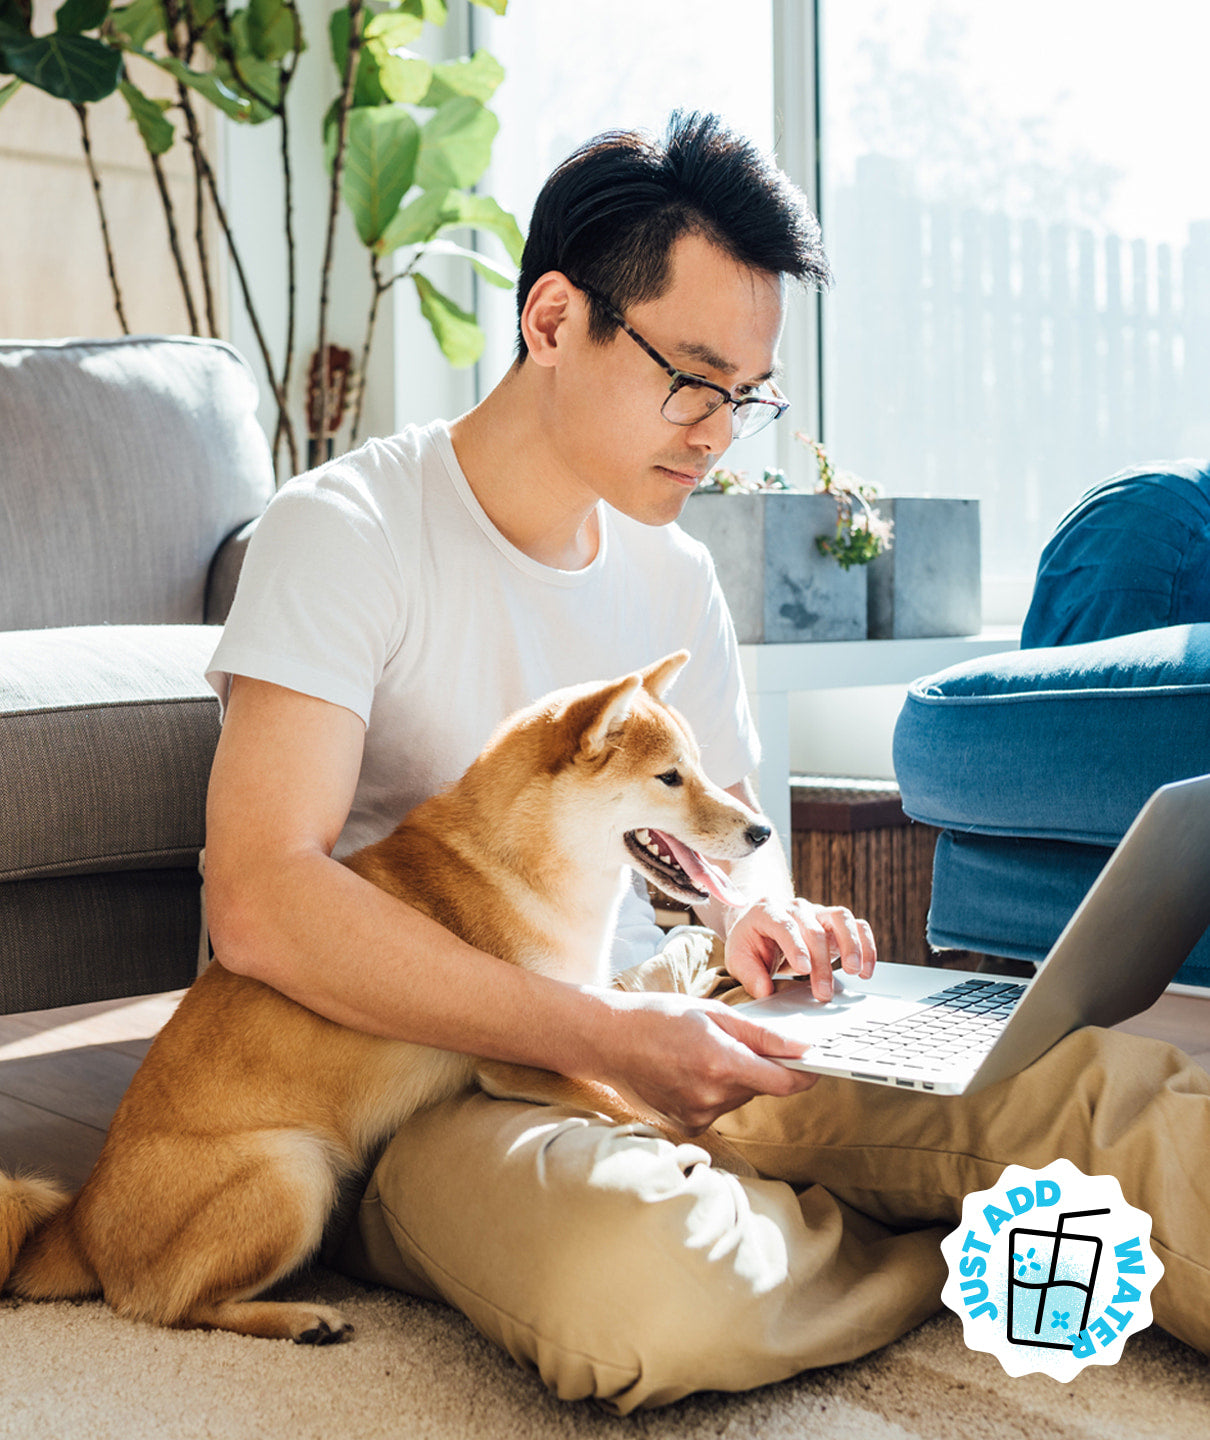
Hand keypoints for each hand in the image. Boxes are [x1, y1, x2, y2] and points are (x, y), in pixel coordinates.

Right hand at [580, 988, 818, 1133]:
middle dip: (758, 1067)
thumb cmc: (657, 1017)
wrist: (607, 1041)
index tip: (815, 1064)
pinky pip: (717, 1109)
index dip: (804, 1074)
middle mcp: (712, 1097)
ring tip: (701, 1054)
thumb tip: (802, 1048)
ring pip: (739, 1098)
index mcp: (721, 1064)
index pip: (783, 1082)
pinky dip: (714, 1092)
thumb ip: (760, 1035)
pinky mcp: (687, 1126)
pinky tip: (688, 1072)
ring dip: (734, 1079)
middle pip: (760, 1088)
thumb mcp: (712, 1013)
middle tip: (731, 1041)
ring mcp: (698, 1116)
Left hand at [723, 897, 875, 1001]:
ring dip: (852, 945)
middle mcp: (796, 907)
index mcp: (768, 911)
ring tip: (855, 972)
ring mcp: (817, 912)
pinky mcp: (834, 923)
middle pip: (814, 928)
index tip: (804, 970)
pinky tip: (867, 970)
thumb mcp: (738, 957)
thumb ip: (749, 974)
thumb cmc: (750, 941)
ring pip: (841, 917)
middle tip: (823, 993)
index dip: (796, 946)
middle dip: (821, 962)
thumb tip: (765, 991)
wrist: (761, 924)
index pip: (785, 925)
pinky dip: (866, 945)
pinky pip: (856, 926)